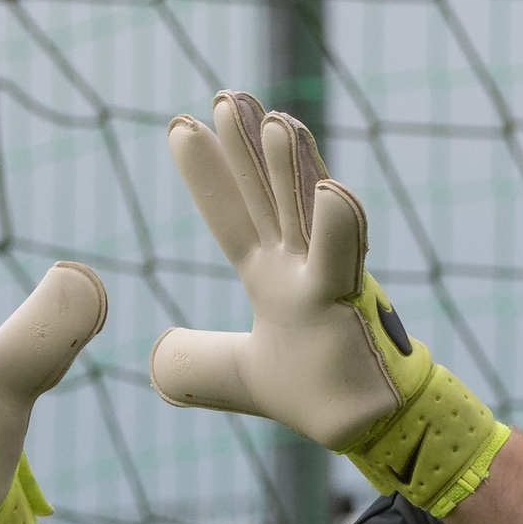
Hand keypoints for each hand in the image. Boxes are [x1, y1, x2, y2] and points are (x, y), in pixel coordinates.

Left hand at [152, 91, 507, 516]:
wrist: (368, 428)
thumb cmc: (320, 395)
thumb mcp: (239, 375)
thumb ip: (198, 362)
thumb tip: (155, 358)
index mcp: (272, 277)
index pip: (232, 216)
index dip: (207, 174)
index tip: (179, 127)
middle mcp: (300, 265)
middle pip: (266, 195)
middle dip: (246, 147)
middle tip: (225, 95)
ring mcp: (327, 277)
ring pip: (305, 212)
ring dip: (289, 167)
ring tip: (272, 118)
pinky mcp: (350, 303)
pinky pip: (343, 259)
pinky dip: (337, 225)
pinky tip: (330, 188)